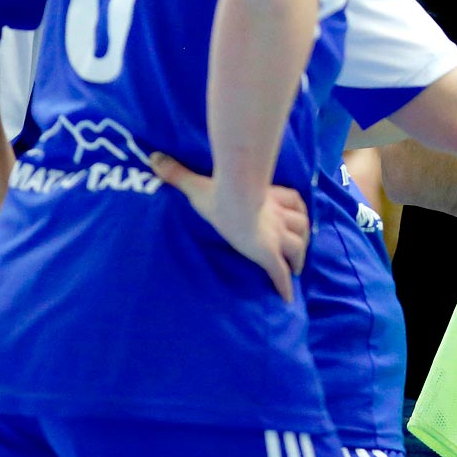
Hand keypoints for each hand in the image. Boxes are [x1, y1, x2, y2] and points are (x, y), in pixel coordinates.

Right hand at [151, 152, 309, 301]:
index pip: (292, 200)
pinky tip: (286, 298)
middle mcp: (278, 217)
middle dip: (302, 235)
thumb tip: (154, 158)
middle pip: (302, 224)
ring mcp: (275, 236)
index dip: (295, 208)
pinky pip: (280, 273)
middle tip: (298, 247)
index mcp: (268, 198)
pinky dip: (284, 285)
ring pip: (298, 246)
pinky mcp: (268, 255)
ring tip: (296, 268)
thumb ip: (178, 172)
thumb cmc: (219, 190)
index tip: (295, 214)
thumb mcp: (197, 182)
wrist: (233, 199)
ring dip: (299, 257)